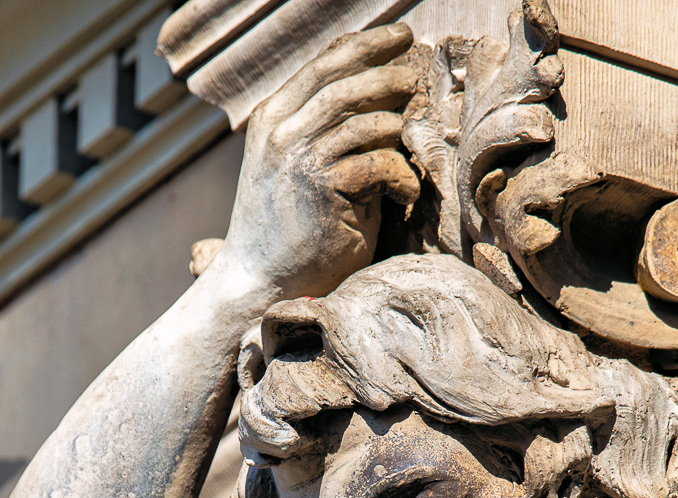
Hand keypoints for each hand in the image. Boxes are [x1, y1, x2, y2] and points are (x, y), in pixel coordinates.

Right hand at [221, 23, 420, 298]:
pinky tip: (404, 195)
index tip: (399, 37)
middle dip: (387, 72)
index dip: (365, 45)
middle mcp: (282, 131)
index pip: (323, 66)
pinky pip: (381, 164)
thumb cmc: (291, 227)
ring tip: (412, 140)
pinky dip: (401, 177)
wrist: (262, 280)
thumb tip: (381, 93)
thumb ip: (325, 129)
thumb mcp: (300, 166)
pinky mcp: (325, 188)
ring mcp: (301, 158)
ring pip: (367, 121)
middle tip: (415, 76)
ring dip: (399, 129)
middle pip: (345, 82)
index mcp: (273, 118)